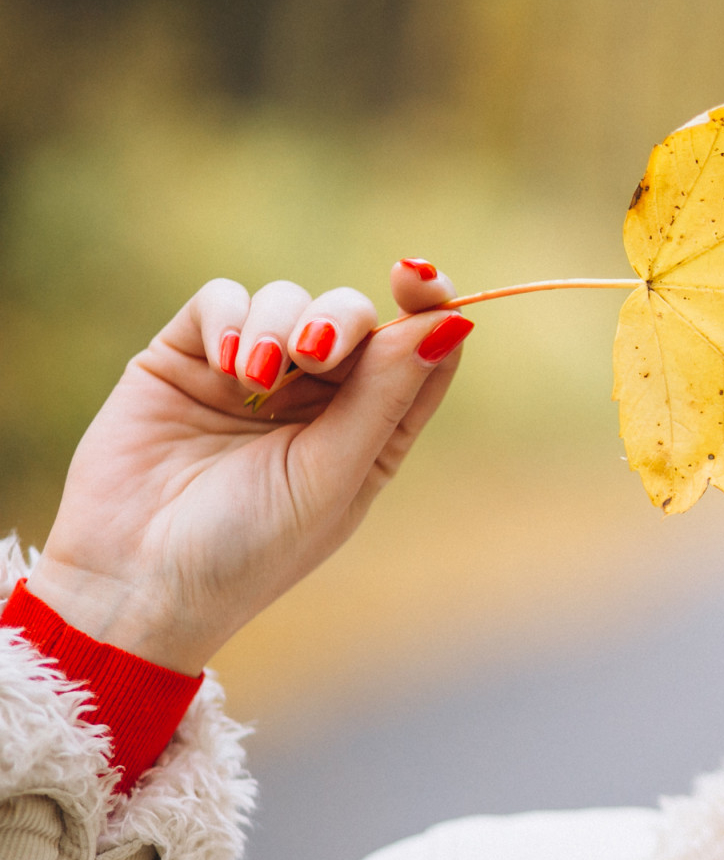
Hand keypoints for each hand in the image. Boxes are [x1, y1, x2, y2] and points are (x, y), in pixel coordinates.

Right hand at [24, 261, 472, 672]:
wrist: (136, 579)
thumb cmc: (249, 547)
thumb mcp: (333, 474)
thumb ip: (386, 394)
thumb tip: (451, 323)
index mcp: (371, 431)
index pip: (417, 350)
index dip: (429, 304)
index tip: (421, 280)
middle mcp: (316, 398)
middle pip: (353, 315)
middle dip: (341, 319)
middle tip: (316, 353)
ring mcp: (251, 373)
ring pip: (288, 297)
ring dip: (281, 324)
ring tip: (256, 377)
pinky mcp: (186, 358)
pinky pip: (222, 300)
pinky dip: (231, 318)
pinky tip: (226, 364)